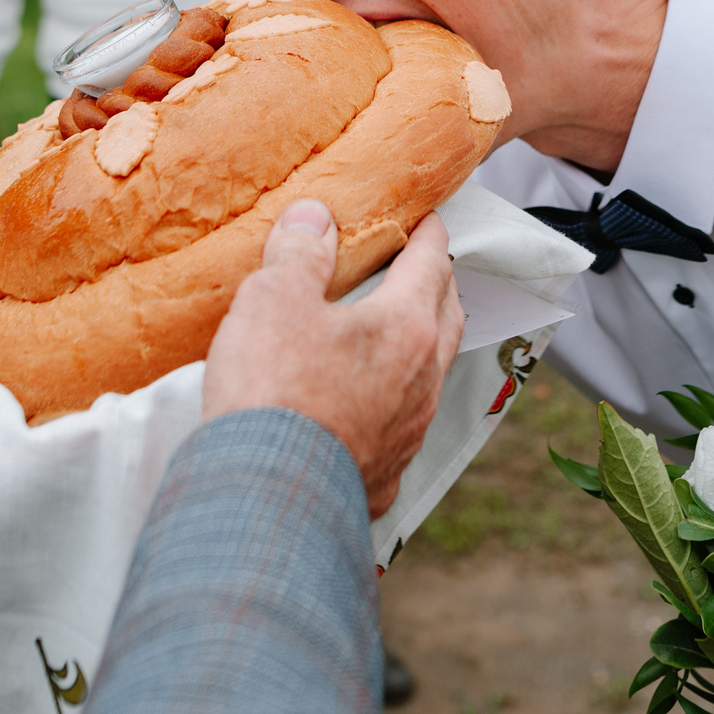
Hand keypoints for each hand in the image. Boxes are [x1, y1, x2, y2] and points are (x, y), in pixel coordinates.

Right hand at [203, 200, 465, 516]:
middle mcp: (422, 380)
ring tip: (397, 332)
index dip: (429, 234)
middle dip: (438, 285)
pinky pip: (401, 427)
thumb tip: (314, 218)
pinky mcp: (385, 475)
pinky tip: (371, 406)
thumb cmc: (273, 391)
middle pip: (447, 317)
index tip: (429, 218)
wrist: (266, 495)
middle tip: (422, 266)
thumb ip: (299, 253)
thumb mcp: (273, 299)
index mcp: (407, 327)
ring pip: (431, 375)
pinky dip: (393, 402)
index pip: (431, 263)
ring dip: (421, 345)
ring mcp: (409, 433)